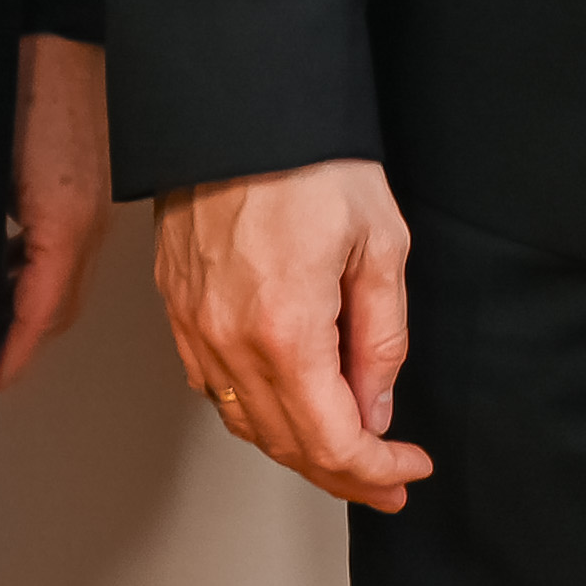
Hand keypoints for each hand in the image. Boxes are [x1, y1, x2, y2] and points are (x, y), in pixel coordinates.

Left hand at [0, 34, 114, 397]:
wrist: (49, 27)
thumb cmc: (14, 89)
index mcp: (65, 227)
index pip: (39, 319)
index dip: (8, 359)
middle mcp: (89, 223)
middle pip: (59, 310)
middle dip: (21, 344)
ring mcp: (94, 204)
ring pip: (64, 280)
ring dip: (28, 308)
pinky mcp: (88, 184)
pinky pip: (65, 248)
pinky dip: (35, 272)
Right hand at [153, 157, 433, 510]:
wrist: (241, 106)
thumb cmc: (312, 160)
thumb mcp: (381, 245)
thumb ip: (381, 338)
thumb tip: (375, 406)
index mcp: (284, 329)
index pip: (331, 440)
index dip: (374, 468)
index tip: (407, 468)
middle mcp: (227, 339)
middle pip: (284, 444)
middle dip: (343, 473)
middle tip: (386, 479)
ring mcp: (193, 326)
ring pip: (244, 422)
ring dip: (297, 448)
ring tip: (345, 451)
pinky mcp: (177, 307)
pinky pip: (213, 385)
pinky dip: (255, 411)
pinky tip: (288, 406)